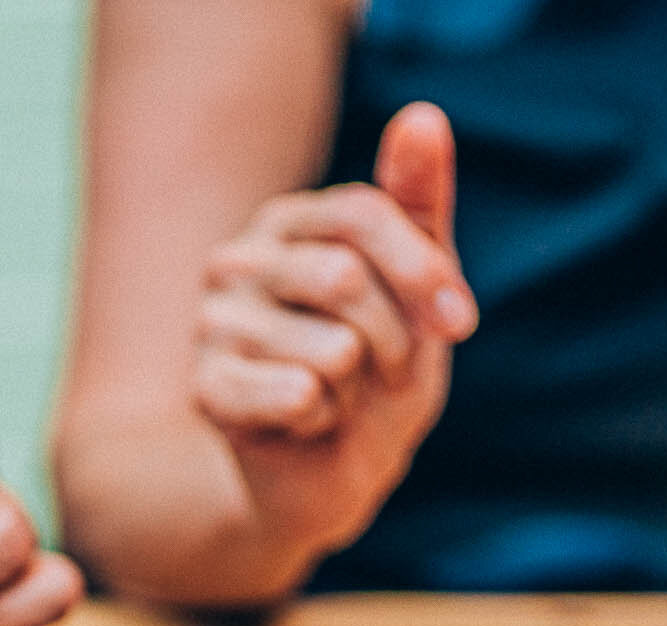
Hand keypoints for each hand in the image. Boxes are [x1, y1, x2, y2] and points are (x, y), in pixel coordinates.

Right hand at [192, 102, 476, 555]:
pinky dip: (323, 419)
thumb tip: (422, 113)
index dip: (423, 271)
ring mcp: (211, 325)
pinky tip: (304, 421)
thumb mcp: (416, 284)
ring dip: (358, 387)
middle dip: (393, 339)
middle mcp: (235, 262)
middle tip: (382, 371)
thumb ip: (418, 202)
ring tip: (336, 395)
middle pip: (345, 278)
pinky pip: (301, 394)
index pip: (361, 215)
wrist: (331, 470)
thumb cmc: (378, 368)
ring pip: (332, 347)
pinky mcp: (206, 388)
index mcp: (285, 222)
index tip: (460, 323)